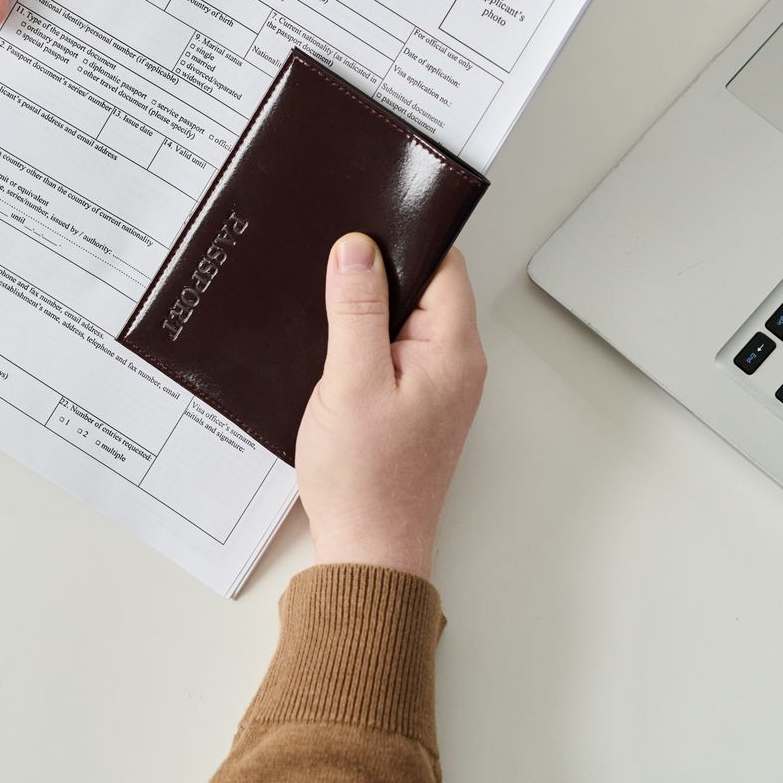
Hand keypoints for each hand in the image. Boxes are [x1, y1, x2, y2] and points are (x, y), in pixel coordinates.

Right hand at [297, 234, 486, 578]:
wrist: (367, 549)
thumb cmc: (365, 480)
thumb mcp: (350, 382)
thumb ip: (356, 311)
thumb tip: (357, 249)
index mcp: (454, 350)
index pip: (443, 264)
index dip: (401, 241)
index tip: (358, 233)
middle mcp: (455, 363)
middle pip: (423, 287)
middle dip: (377, 276)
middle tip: (330, 277)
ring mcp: (436, 384)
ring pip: (403, 319)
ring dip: (366, 313)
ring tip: (327, 320)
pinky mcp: (414, 402)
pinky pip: (393, 350)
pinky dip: (363, 345)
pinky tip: (334, 355)